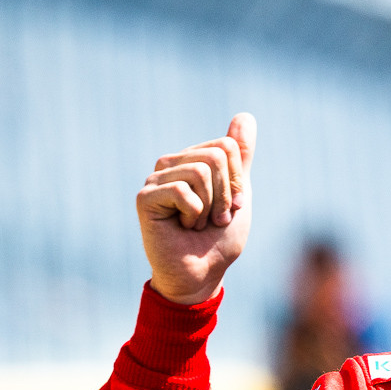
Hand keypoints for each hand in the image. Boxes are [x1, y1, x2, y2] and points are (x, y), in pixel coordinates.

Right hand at [136, 113, 256, 304]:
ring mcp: (156, 179)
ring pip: (202, 171)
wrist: (203, 273)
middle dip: (225, 195)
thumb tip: (245, 116)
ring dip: (211, 208)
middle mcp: (171, 164)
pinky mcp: (145, 197)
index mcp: (192, 160)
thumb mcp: (237, 193)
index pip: (227, 146)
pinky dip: (194, 215)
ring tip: (198, 225)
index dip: (236, 181)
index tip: (229, 206)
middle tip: (214, 219)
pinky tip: (182, 229)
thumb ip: (240, 156)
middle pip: (216, 156)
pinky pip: (184, 192)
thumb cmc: (219, 239)